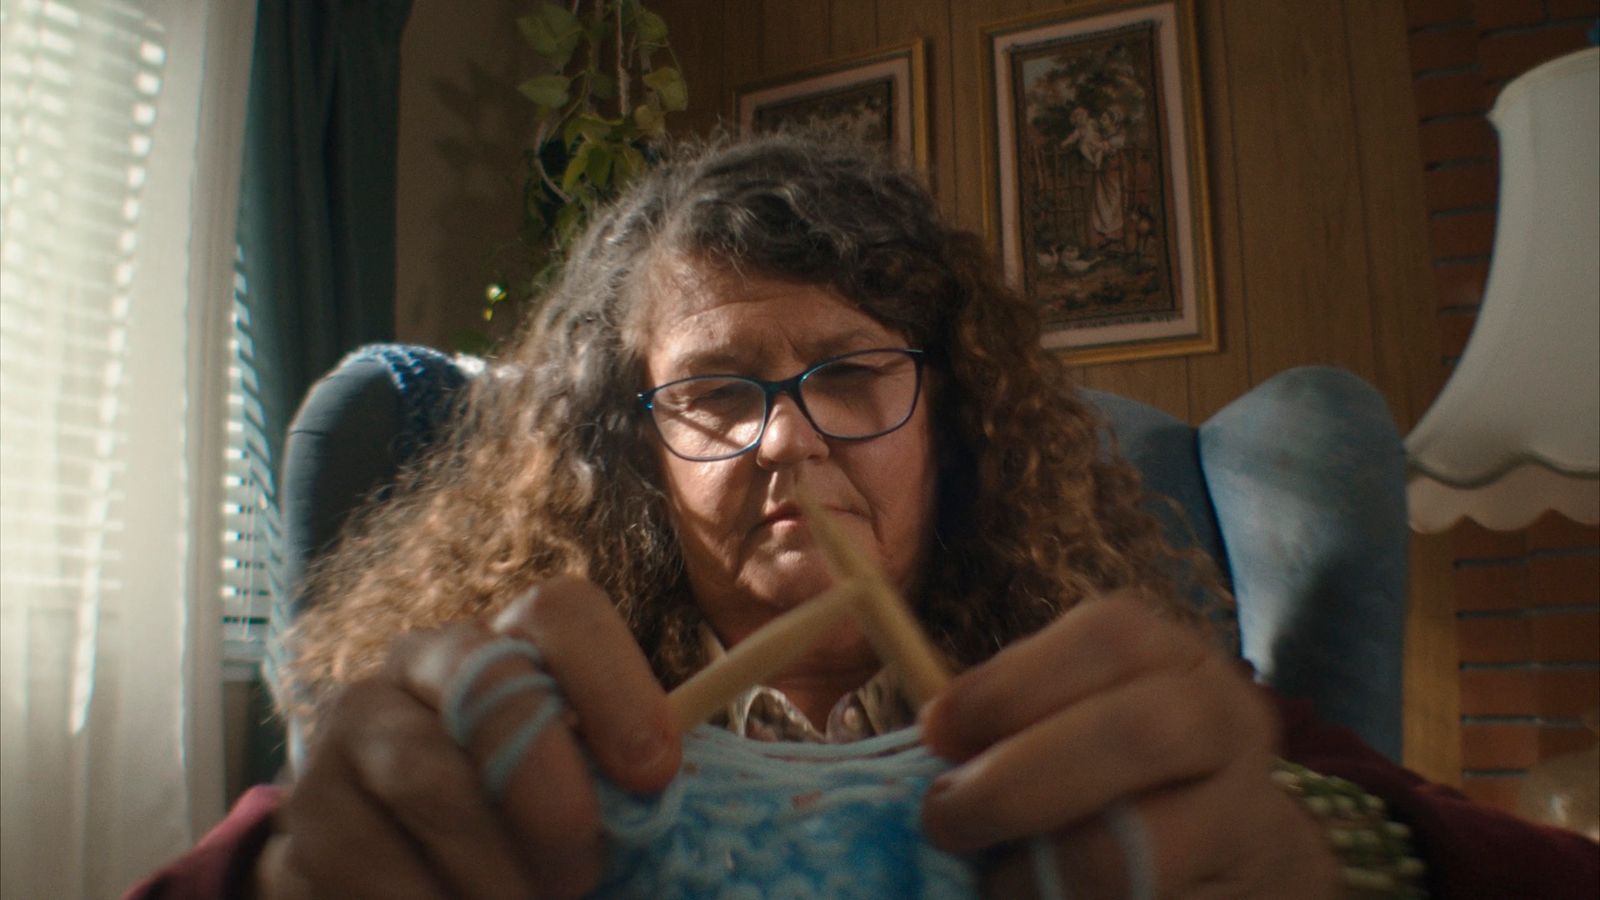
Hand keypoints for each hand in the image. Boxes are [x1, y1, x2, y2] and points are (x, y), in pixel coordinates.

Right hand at [255, 576, 680, 899]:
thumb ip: (620, 776)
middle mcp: (414, 666)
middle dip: (551, 794)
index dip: (614, 682)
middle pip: (488, 687)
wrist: (392, 871)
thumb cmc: (517, 827)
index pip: (560, 612)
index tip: (655, 772)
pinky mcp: (300, 823)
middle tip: (582, 874)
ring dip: (495, 869)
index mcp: (502, 645)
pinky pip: (364, 863)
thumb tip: (666, 781)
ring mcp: (344, 737)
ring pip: (428, 779)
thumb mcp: (578, 789)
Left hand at [919, 596, 1339, 898]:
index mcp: (1167, 655)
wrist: (1235, 852)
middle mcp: (1222, 714)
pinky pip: (1147, 895)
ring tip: (999, 879)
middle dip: (1020, 781)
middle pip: (1139, 734)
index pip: (1108, 637)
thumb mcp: (1070, 722)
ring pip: (1143, 839)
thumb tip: (935, 738)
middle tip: (946, 819)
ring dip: (1047, 864)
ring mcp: (1247, 806)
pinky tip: (1051, 898)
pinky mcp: (1243, 877)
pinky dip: (1076, 899)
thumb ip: (1013, 722)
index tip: (936, 731)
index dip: (1009, 683)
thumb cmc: (1119, 776)